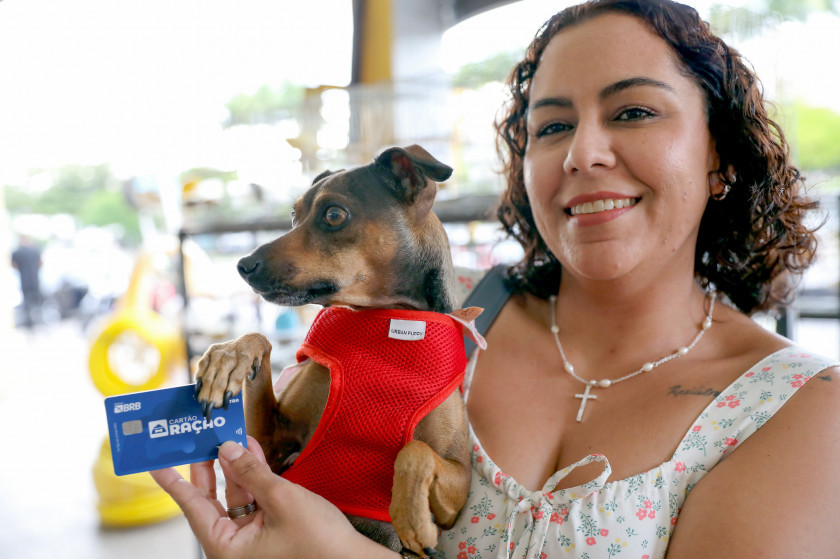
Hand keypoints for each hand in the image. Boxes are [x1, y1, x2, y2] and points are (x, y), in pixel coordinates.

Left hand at [151, 436, 394, 558]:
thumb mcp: (282, 500)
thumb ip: (251, 472)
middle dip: (208, 468)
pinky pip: (254, 499)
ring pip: (235, 496)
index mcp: (227, 549)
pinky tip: (251, 451)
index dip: (174, 483)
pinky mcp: (272, 530)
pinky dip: (254, 476)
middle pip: (211, 501)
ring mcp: (254, 538)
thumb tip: (226, 449)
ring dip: (235, 466)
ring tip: (229, 436)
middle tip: (197, 441)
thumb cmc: (318, 544)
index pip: (192, 508)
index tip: (156, 465)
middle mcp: (235, 546)